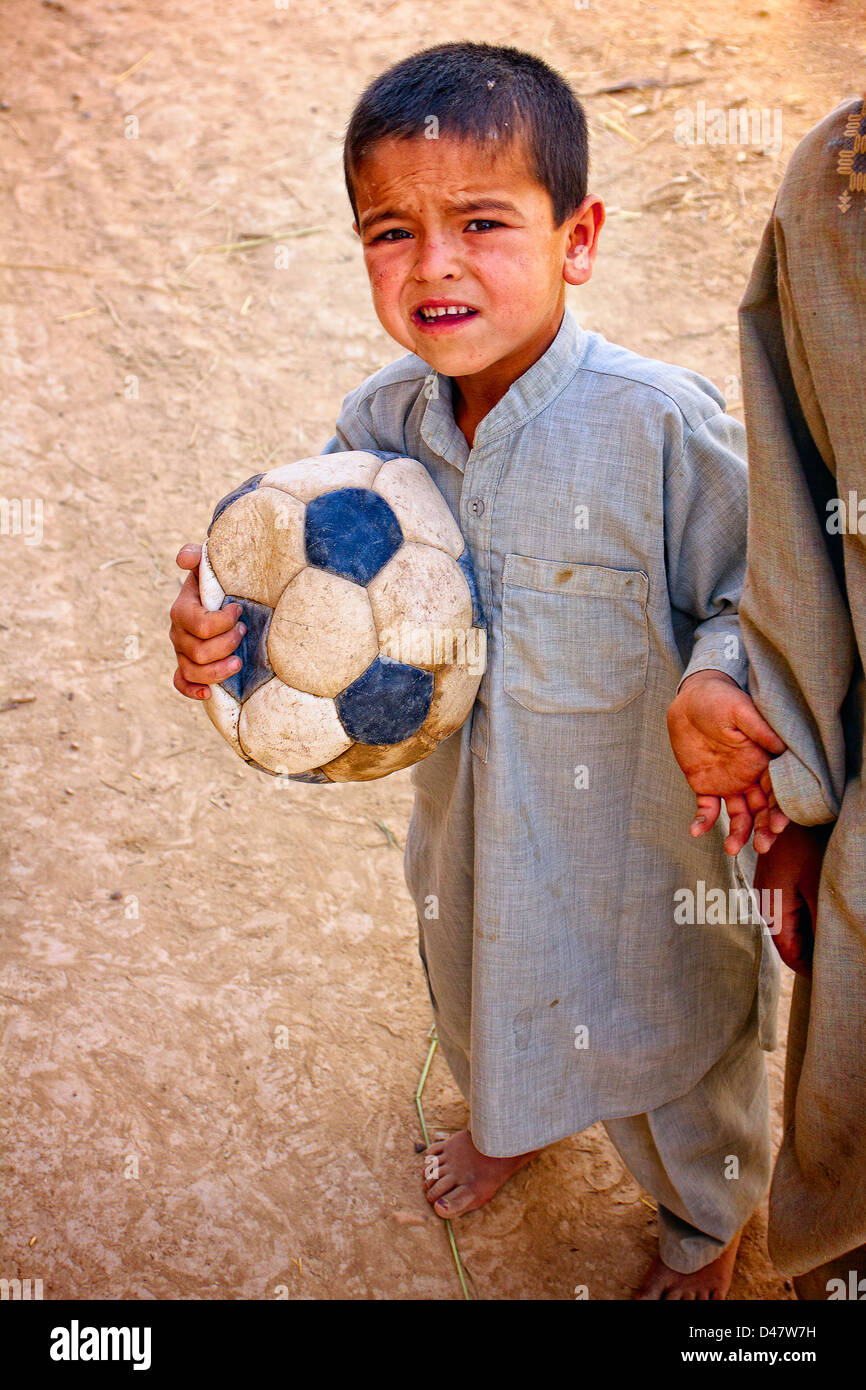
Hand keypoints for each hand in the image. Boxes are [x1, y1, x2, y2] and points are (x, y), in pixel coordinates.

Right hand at [169, 543, 244, 699]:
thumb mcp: (208, 564)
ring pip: (193, 671)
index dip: (223, 622)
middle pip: (199, 652)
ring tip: (238, 662)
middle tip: (244, 632)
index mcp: (182, 610)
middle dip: (227, 644)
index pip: (200, 625)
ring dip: (218, 671)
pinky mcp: (186, 665)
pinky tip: (209, 693)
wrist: (218, 595)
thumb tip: (183, 559)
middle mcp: (178, 633)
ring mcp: (181, 651)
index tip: (238, 611)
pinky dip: (192, 690)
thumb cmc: (216, 580)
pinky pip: (181, 682)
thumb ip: (196, 555)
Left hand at [667, 671, 785, 851]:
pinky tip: (696, 831)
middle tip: (762, 846)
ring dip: (738, 833)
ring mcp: (728, 783)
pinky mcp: (705, 785)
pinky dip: (703, 821)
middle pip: (762, 810)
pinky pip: (707, 808)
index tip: (778, 826)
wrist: (690, 700)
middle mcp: (750, 777)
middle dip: (764, 830)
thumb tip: (780, 746)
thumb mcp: (740, 710)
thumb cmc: (720, 700)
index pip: (777, 792)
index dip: (780, 810)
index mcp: (763, 761)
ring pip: (739, 815)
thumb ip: (758, 729)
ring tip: (731, 849)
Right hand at [753, 821, 829, 976]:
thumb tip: (828, 958)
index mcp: (772, 909)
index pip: (791, 955)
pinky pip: (793, 904)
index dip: (814, 969)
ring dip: (813, 932)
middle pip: (790, 940)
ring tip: (838, 933)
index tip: (837, 975)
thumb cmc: (809, 842)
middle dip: (814, 951)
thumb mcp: (820, 887)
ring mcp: (770, 886)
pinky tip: (827, 909)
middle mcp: (765, 900)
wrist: (794, 802)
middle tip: (842, 955)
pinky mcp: (777, 874)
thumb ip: (821, 926)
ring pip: (793, 922)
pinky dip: (810, 913)